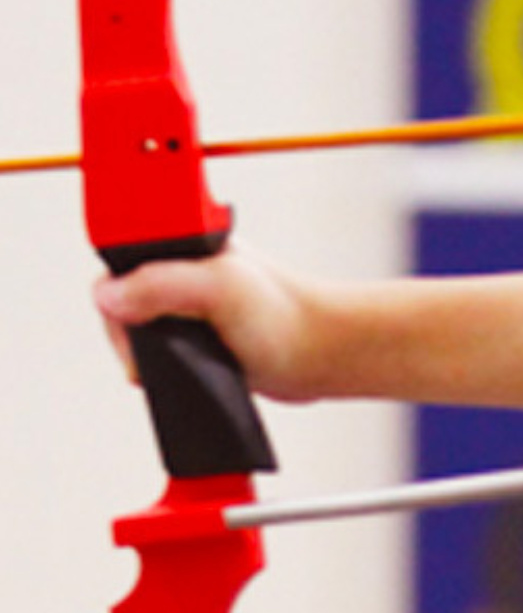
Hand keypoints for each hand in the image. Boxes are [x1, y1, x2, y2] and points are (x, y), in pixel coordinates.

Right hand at [93, 248, 326, 402]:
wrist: (322, 354)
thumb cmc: (285, 317)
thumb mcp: (221, 290)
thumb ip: (163, 285)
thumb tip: (109, 295)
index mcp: (183, 242)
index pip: (118, 265)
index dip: (120, 298)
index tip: (146, 323)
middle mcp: (182, 269)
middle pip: (123, 304)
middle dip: (138, 335)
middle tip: (175, 348)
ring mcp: (189, 304)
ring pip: (140, 334)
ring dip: (154, 354)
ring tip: (192, 359)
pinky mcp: (197, 336)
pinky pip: (161, 354)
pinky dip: (168, 368)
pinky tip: (194, 370)